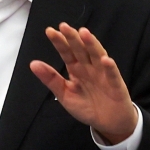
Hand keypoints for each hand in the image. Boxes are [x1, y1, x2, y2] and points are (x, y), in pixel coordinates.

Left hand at [29, 23, 137, 144]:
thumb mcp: (64, 94)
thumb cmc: (87, 106)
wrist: (108, 123)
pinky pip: (112, 74)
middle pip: (81, 50)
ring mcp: (103, 74)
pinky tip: (105, 60)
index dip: (59, 42)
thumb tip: (33, 63)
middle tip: (64, 26)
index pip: (67, 53)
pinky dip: (110, 67)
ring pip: (97, 56)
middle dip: (73, 38)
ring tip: (84, 33)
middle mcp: (89, 68)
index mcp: (76, 69)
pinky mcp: (115, 85)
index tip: (50, 31)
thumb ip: (51, 79)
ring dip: (91, 44)